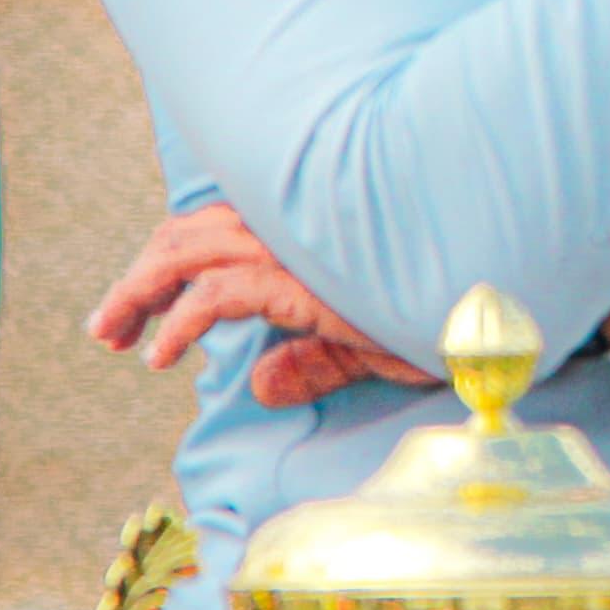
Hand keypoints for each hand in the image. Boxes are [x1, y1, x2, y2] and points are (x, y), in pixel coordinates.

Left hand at [83, 202, 433, 407]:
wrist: (501, 308)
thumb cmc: (457, 314)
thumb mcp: (376, 343)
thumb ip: (317, 359)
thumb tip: (260, 386)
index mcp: (311, 226)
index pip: (218, 228)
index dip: (169, 264)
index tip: (139, 311)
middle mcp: (297, 223)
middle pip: (189, 235)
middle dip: (140, 279)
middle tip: (108, 330)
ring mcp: (296, 246)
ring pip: (188, 254)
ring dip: (141, 293)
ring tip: (116, 337)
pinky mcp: (300, 278)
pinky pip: (216, 296)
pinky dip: (178, 323)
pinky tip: (160, 355)